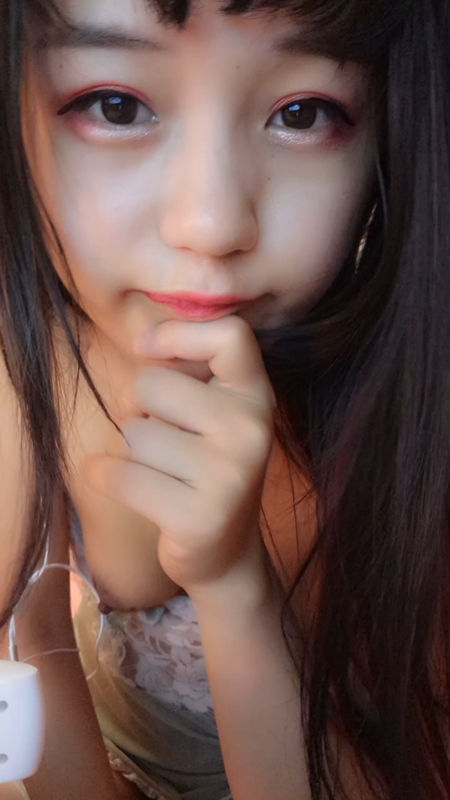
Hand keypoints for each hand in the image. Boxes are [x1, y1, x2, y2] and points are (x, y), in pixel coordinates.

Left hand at [86, 316, 275, 593]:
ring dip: (133, 451)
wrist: (228, 554)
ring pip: (134, 432)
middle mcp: (252, 430)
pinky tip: (135, 490)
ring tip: (165, 472)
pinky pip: (119, 473)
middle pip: (153, 383)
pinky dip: (108, 477)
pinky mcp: (198, 517)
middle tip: (167, 439)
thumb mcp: (217, 414)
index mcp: (257, 396)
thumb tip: (144, 342)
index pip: (230, 335)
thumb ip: (192, 374)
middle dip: (142, 408)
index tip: (147, 350)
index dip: (178, 333)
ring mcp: (229, 475)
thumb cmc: (208, 469)